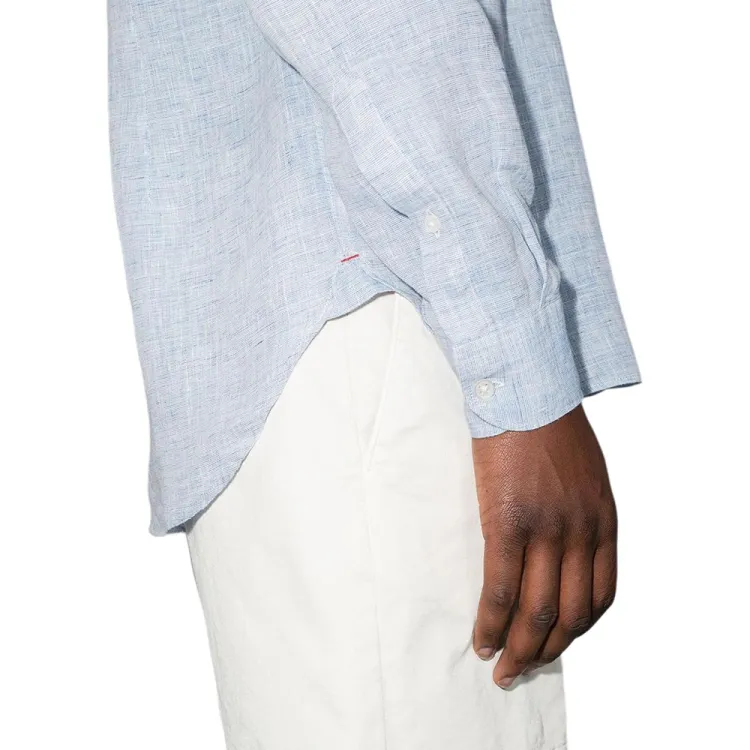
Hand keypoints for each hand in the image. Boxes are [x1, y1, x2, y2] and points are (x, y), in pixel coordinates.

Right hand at [471, 405, 617, 688]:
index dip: (577, 630)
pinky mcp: (508, 522)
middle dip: (547, 652)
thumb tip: (558, 547)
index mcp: (602, 521)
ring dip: (520, 649)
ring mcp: (546, 530)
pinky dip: (491, 621)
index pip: (600, 596)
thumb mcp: (584, 472)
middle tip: (522, 670)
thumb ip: (579, 513)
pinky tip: (481, 638)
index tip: (555, 643)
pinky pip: (501, 587)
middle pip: (570, 615)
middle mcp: (581, 533)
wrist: (525, 388)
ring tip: (501, 667)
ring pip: (537, 611)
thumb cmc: (547, 424)